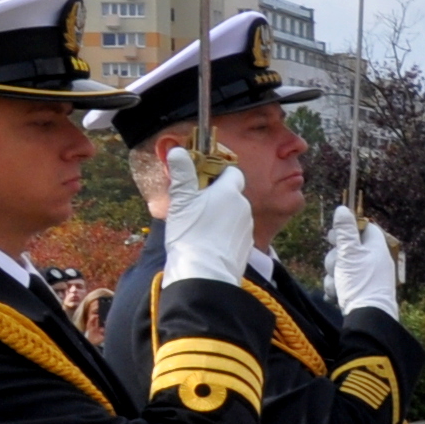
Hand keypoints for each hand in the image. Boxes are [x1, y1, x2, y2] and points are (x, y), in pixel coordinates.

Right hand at [157, 145, 253, 289]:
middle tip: (195, 207)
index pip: (233, 173)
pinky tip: (208, 243)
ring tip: (200, 228)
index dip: (219, 174)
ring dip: (220, 216)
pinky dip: (224, 235)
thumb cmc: (191, 233)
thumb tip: (177, 151)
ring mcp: (247, 227)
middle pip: (232, 195)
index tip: (203, 181)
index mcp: (230, 192)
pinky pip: (235, 233)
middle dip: (216, 197)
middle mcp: (244, 207)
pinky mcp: (246, 246)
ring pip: (234, 214)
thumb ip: (182, 174)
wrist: (204, 272)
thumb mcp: (181, 200)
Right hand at [325, 214, 404, 320]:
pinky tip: (337, 295)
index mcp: (376, 247)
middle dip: (335, 259)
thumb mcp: (350, 253)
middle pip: (346, 248)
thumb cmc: (360, 282)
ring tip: (338, 286)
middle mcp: (373, 260)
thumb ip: (345, 231)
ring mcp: (366, 276)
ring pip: (340, 267)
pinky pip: (341, 282)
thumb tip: (343, 209)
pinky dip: (336, 288)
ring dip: (334, 276)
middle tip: (337, 267)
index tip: (333, 237)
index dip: (346, 229)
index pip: (363, 227)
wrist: (367, 317)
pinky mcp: (359, 290)